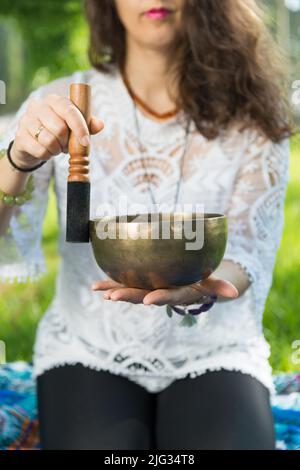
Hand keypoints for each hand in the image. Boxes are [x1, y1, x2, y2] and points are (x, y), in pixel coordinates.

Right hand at [11, 93, 104, 168]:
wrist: (32, 146)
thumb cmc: (57, 134)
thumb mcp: (74, 129)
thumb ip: (87, 125)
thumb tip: (100, 124)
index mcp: (54, 100)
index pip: (69, 110)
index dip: (79, 127)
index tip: (86, 142)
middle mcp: (38, 106)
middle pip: (59, 128)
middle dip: (66, 142)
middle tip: (66, 145)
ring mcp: (26, 120)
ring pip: (49, 140)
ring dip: (57, 149)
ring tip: (56, 147)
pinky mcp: (20, 136)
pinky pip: (40, 150)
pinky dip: (47, 155)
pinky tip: (46, 151)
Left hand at [91, 275, 238, 305]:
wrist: (190, 286)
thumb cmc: (202, 281)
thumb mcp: (212, 283)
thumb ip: (220, 287)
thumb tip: (236, 292)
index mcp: (178, 293)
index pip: (169, 296)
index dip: (160, 298)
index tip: (149, 300)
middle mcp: (161, 293)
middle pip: (144, 295)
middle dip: (128, 296)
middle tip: (112, 296)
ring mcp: (149, 289)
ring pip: (131, 291)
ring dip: (116, 291)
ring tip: (100, 292)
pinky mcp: (141, 283)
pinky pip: (124, 283)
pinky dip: (110, 284)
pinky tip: (95, 287)